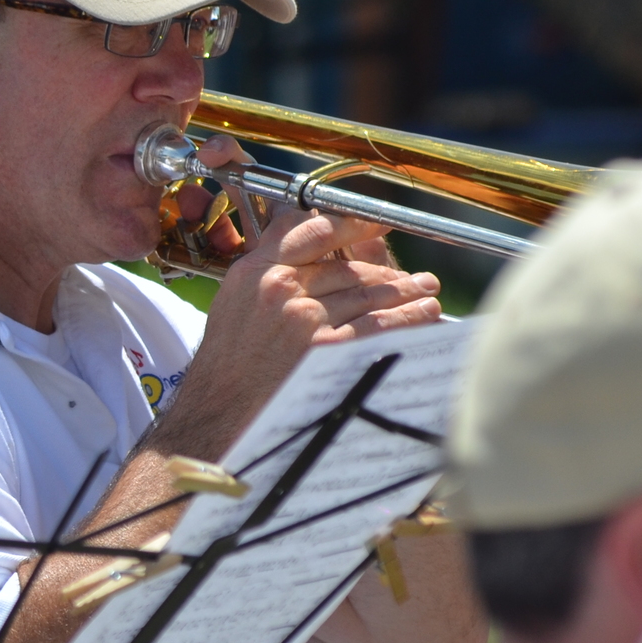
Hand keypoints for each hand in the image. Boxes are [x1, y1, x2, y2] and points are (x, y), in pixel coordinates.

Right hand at [159, 196, 442, 459]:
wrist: (215, 418)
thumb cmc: (223, 369)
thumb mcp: (231, 305)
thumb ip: (266, 270)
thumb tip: (305, 245)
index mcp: (255, 271)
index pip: (312, 232)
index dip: (351, 225)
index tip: (375, 225)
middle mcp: (280, 288)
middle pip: (347, 267)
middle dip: (385, 271)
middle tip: (411, 276)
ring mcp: (304, 318)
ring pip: (369, 294)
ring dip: (406, 291)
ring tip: (426, 290)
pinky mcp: (326, 350)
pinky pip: (378, 326)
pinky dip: (408, 318)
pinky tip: (426, 314)